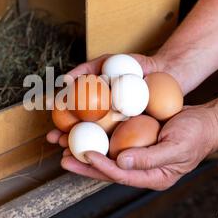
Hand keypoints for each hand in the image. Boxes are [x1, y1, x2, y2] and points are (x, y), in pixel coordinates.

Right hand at [46, 53, 165, 146]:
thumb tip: (64, 80)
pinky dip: (110, 149)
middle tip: (58, 146)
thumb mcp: (106, 61)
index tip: (51, 135)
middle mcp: (107, 121)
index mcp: (96, 108)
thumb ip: (85, 68)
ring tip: (71, 156)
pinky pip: (123, 142)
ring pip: (101, 144)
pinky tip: (100, 155)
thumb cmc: (135, 65)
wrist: (165, 71)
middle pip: (84, 138)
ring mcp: (123, 128)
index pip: (74, 124)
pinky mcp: (139, 133)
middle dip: (68, 145)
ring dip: (84, 152)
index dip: (61, 132)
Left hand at [58, 101, 217, 189]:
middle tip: (63, 158)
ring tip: (63, 145)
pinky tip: (82, 130)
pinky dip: (97, 136)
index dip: (102, 166)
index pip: (122, 175)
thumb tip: (122, 162)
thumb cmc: (196, 134)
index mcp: (153, 177)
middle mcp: (141, 169)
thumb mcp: (177, 146)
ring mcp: (137, 156)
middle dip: (84, 164)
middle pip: (108, 169)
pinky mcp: (135, 142)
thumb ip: (151, 158)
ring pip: (106, 155)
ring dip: (85, 151)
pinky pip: (112, 141)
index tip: (85, 155)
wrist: (206, 121)